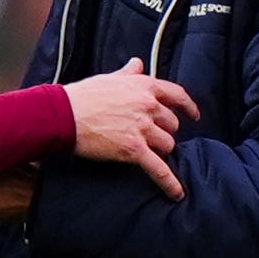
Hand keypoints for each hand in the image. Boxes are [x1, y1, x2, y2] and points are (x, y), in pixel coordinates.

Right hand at [61, 59, 199, 200]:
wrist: (65, 114)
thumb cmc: (83, 96)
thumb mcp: (110, 78)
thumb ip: (128, 72)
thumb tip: (138, 63)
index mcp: (144, 86)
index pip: (177, 95)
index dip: (188, 107)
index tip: (193, 114)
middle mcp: (148, 106)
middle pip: (171, 124)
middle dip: (164, 132)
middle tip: (152, 138)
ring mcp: (142, 128)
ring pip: (167, 144)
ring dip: (159, 150)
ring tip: (147, 153)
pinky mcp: (134, 150)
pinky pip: (158, 169)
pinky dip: (170, 183)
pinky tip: (177, 194)